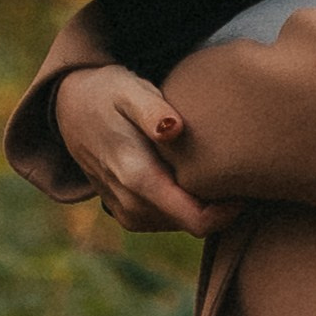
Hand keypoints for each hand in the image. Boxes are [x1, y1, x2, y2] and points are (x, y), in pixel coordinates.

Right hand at [53, 64, 240, 236]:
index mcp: (137, 179)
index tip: (248, 188)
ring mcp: (126, 213)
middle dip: (220, 209)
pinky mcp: (126, 213)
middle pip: (193, 225)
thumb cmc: (108, 93)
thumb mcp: (129, 89)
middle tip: (243, 176)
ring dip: (203, 208)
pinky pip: (166, 221)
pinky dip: (184, 207)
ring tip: (222, 175)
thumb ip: (152, 110)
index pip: (195, 220)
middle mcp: (131, 205)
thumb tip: (173, 128)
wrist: (68, 107)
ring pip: (181, 225)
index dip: (229, 212)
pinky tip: (195, 180)